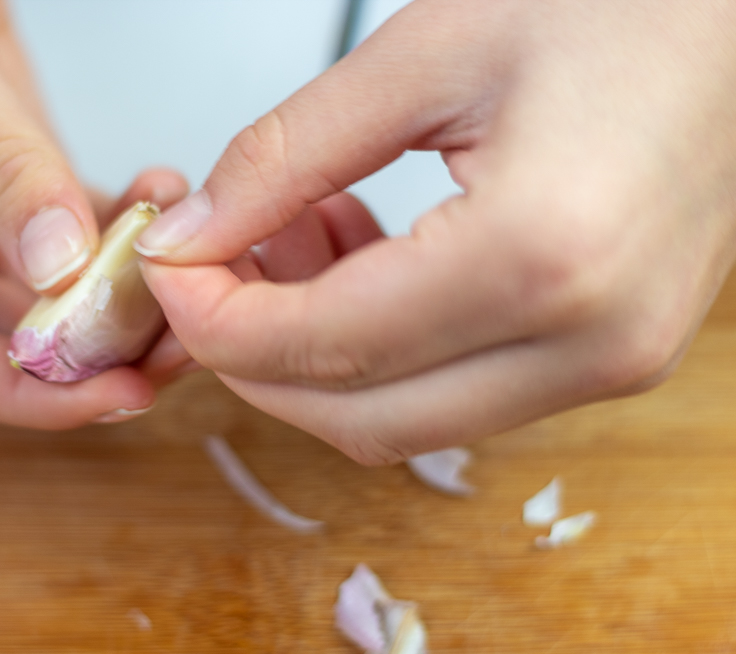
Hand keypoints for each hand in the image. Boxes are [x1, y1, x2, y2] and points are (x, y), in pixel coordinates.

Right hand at [0, 0, 189, 427]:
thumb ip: (1, 171)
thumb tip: (67, 268)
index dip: (34, 394)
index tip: (121, 393)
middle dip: (96, 350)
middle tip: (182, 341)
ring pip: (39, 305)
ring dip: (116, 296)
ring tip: (189, 273)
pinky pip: (58, 249)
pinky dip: (110, 237)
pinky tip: (157, 205)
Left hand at [137, 0, 735, 462]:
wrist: (731, 22)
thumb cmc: (617, 5)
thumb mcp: (420, 54)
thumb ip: (284, 156)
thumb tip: (195, 233)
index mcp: (541, 255)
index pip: (323, 347)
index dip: (216, 321)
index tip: (166, 267)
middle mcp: (588, 340)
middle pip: (356, 416)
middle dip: (253, 356)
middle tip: (211, 267)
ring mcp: (607, 363)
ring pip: (402, 420)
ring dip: (314, 355)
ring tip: (294, 237)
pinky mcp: (606, 357)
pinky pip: (453, 391)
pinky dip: (378, 350)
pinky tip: (359, 258)